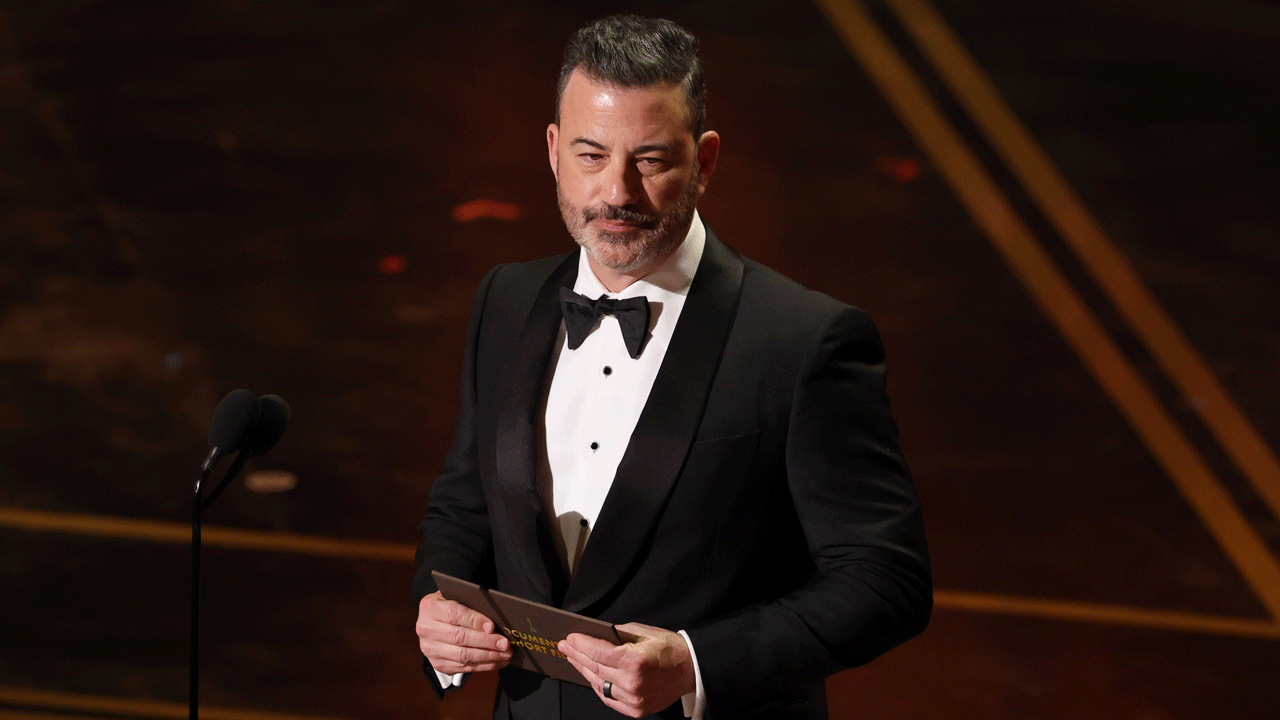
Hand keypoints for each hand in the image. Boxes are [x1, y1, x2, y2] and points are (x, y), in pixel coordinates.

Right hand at [416, 591, 511, 674]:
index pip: (453, 614)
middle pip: (459, 638)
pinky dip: (483, 666)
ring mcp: (430, 649)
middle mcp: (426, 629)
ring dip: (488, 656)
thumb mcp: (456, 596)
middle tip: (505, 643)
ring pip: (462, 656)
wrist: (432, 620)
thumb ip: (471, 604)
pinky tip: (497, 662)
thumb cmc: (450, 604)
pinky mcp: (437, 663)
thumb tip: (493, 622)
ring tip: (505, 654)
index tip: (492, 626)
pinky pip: (463, 668)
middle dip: (486, 642)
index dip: (474, 621)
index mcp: (430, 608)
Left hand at [559, 622, 694, 717]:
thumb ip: (617, 635)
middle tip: (565, 647)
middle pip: (595, 668)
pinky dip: (598, 686)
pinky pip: (609, 698)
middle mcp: (632, 682)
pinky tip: (591, 675)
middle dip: (577, 655)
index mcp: (634, 660)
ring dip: (584, 671)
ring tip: (574, 659)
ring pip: (599, 685)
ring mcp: (633, 699)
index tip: (569, 638)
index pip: (597, 652)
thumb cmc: (669, 648)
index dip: (580, 644)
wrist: (691, 670)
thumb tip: (596, 635)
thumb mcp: (643, 632)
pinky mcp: (636, 709)